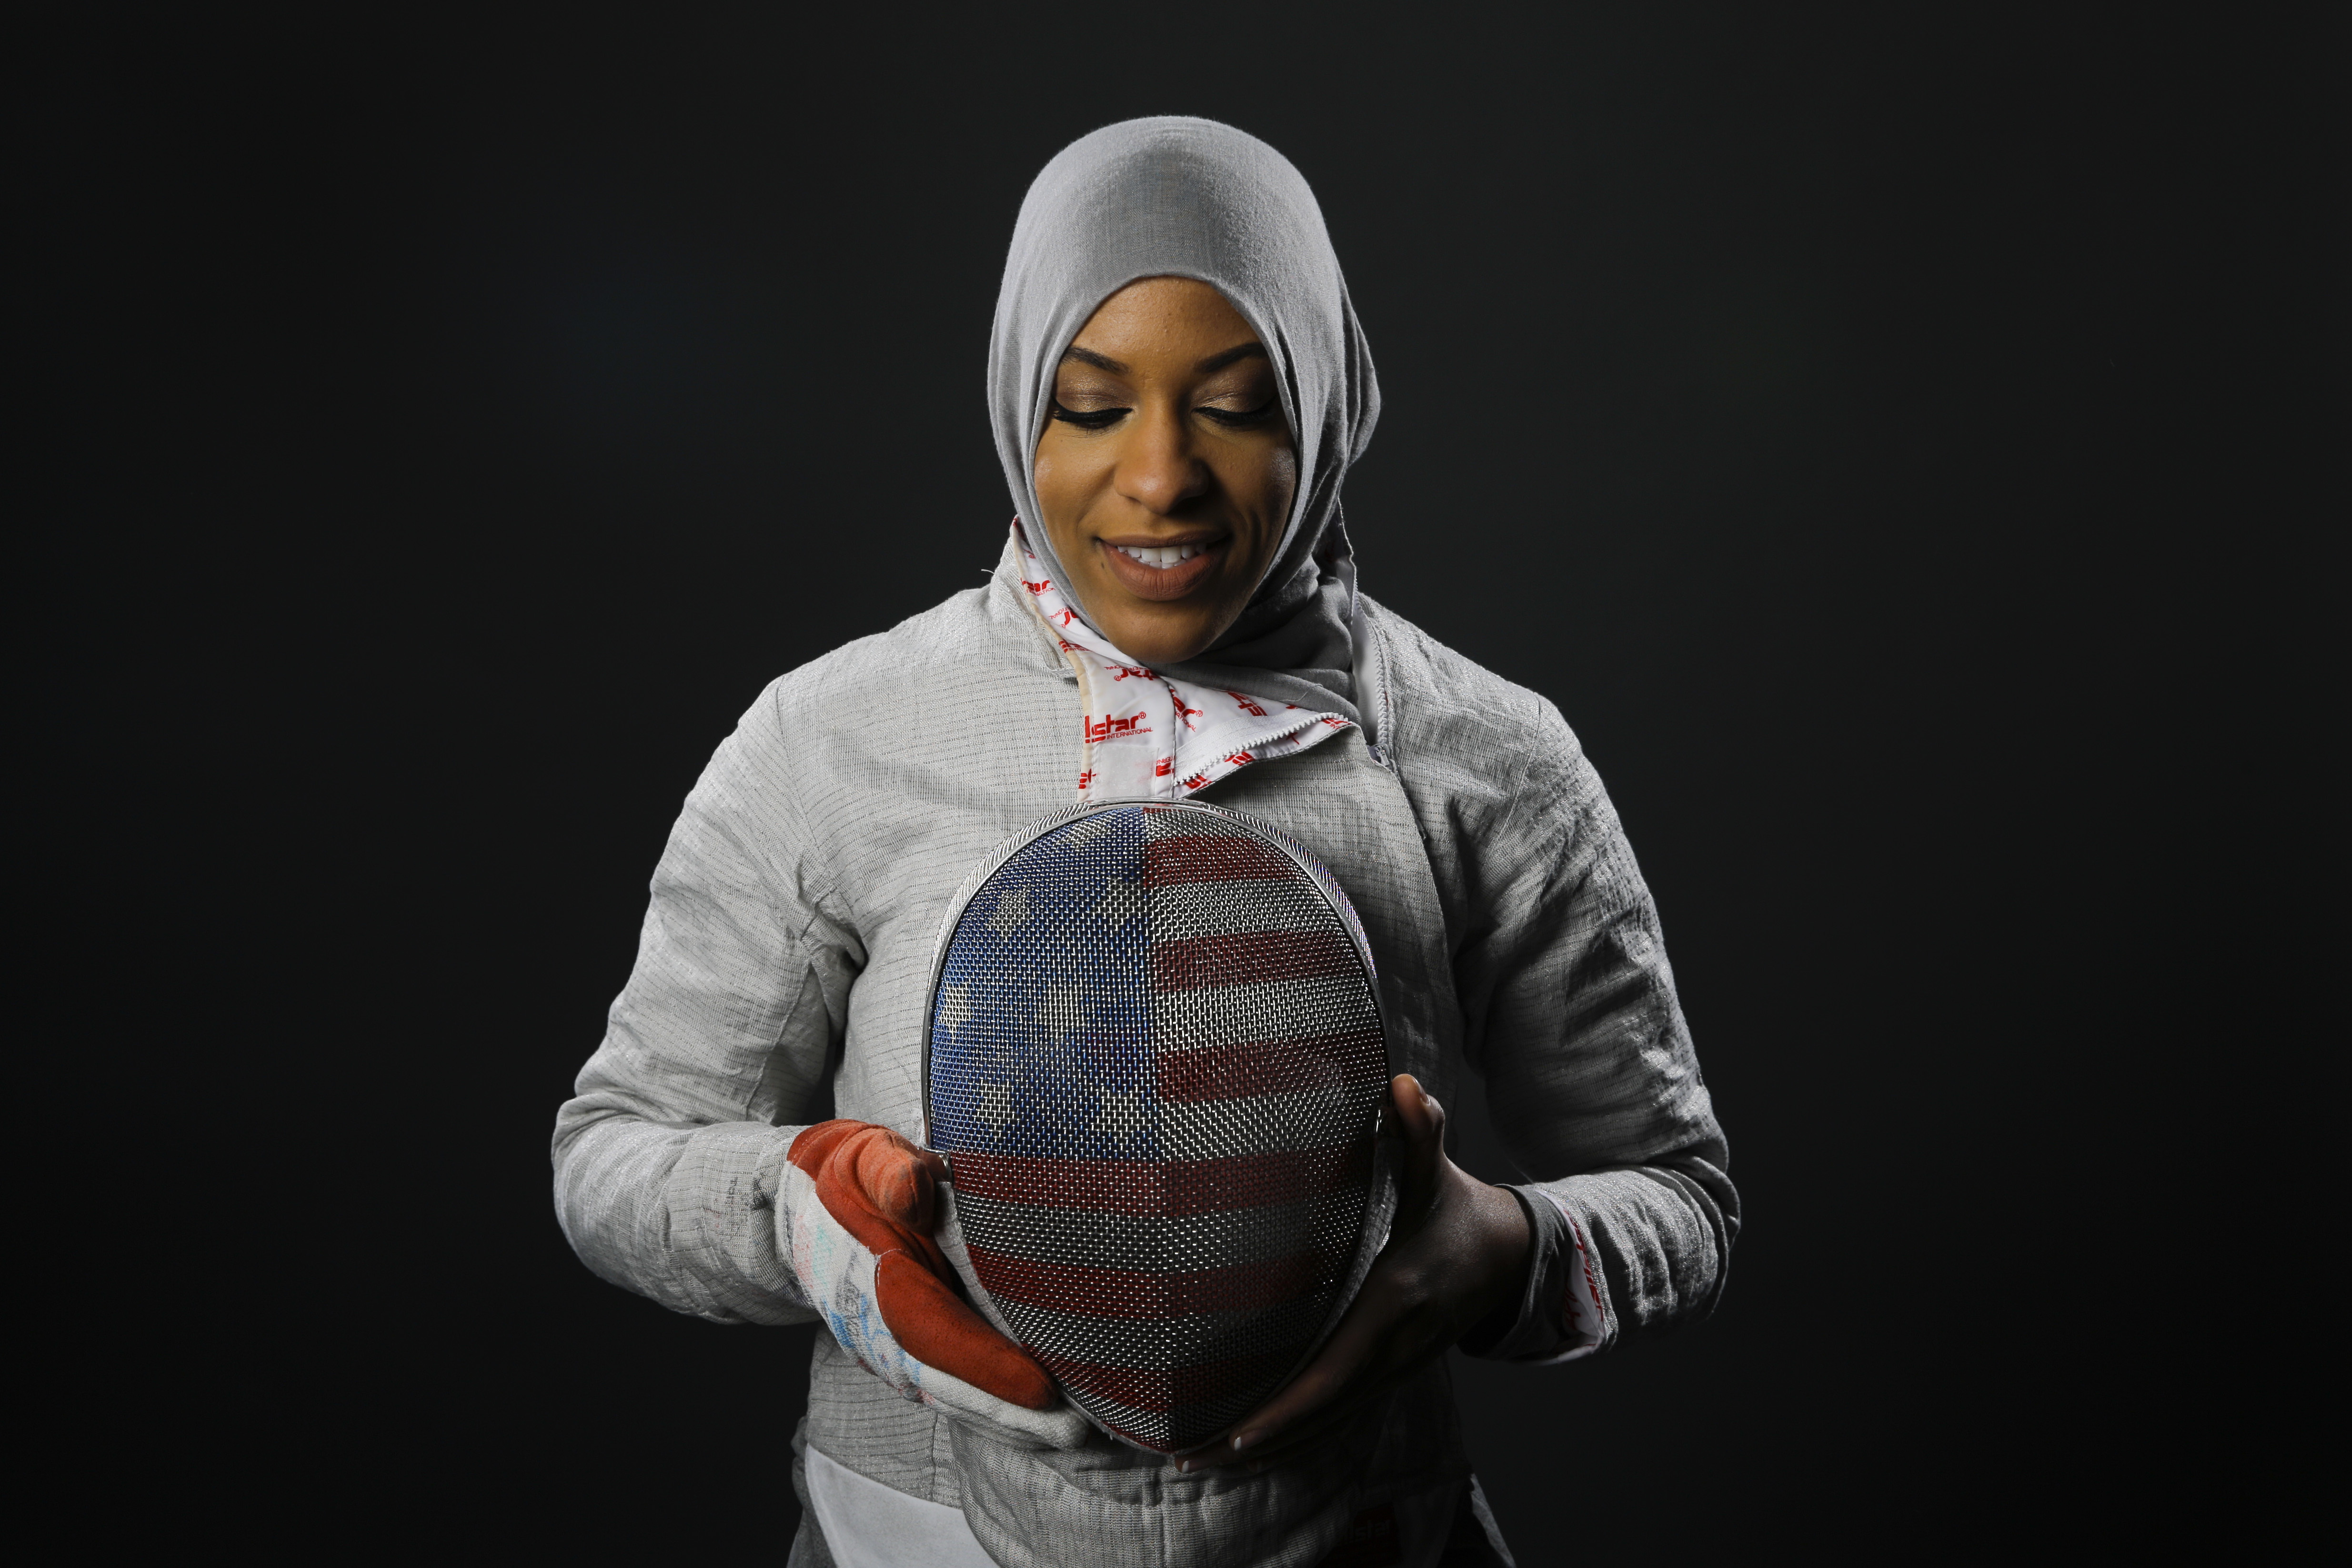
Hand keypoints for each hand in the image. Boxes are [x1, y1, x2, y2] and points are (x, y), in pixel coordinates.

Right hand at [783, 1120, 1088, 1448]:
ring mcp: (887, 1350)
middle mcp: (879, 1331)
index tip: (1043, 1387)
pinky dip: (987, 1407)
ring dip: (1004, 1420)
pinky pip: (946, 1386)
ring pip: (949, 1393)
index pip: (938, 1334)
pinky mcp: (902, 1352)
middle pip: (948, 1382)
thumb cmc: (851, 1176)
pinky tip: (1030, 1421)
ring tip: (1065, 1434)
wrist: (802, 1206)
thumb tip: (914, 1194)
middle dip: (1009, 1412)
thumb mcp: (865, 1158)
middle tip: (1072, 1431)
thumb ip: (890, 1174)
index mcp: (877, 1281)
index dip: (988, 1365)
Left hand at [1175, 1074, 1531, 1470]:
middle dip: (1254, 1443)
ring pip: (1325, 1423)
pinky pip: (1335, 1414)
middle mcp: (1394, 1350)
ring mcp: (1394, 1370)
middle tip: (1184, 1460)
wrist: (1509, 1256)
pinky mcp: (1388, 1373)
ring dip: (1265, 1448)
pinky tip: (1246, 1442)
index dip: (1287, 1408)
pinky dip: (1292, 1434)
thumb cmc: (1458, 1210)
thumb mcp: (1439, 1172)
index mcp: (1395, 1304)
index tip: (1236, 1432)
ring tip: (1196, 1461)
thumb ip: (1420, 1131)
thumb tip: (1402, 1085)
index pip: (1334, 1371)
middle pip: (1319, 1415)